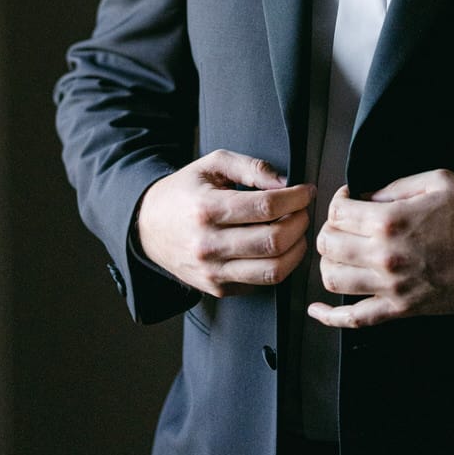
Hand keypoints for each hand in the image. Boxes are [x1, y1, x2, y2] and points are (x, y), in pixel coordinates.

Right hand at [136, 149, 313, 296]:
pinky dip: (279, 266)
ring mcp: (212, 272)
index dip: (296, 198)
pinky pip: (261, 283)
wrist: (147, 228)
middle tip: (303, 211)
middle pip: (274, 241)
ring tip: (296, 231)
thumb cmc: (184, 192)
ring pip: (273, 270)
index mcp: (207, 209)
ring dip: (297, 249)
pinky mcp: (217, 289)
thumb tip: (285, 182)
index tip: (306, 191)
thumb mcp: (212, 165)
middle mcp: (208, 245)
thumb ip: (250, 167)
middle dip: (300, 223)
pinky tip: (278, 248)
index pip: (266, 207)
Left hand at [308, 167, 453, 328]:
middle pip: (328, 244)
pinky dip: (330, 317)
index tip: (348, 200)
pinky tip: (318, 310)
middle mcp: (386, 255)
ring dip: (328, 263)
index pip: (338, 213)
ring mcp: (392, 286)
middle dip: (330, 229)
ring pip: (332, 279)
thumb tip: (366, 196)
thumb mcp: (437, 181)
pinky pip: (355, 319)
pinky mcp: (401, 309)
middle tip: (344, 224)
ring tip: (340, 253)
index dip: (339, 201)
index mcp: (391, 221)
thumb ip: (394, 185)